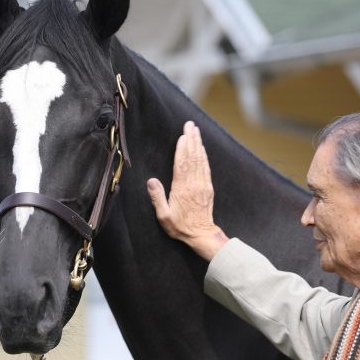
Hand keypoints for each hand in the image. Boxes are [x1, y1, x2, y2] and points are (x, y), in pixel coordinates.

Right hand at [147, 121, 228, 260]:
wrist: (201, 234)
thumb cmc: (180, 226)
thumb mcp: (164, 216)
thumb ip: (157, 198)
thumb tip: (151, 181)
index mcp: (181, 188)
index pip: (181, 164)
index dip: (181, 149)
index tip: (182, 135)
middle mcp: (193, 183)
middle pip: (192, 157)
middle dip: (191, 139)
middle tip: (190, 125)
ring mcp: (202, 184)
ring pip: (200, 159)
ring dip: (198, 144)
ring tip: (195, 130)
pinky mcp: (208, 187)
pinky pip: (206, 167)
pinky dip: (203, 155)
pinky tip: (201, 148)